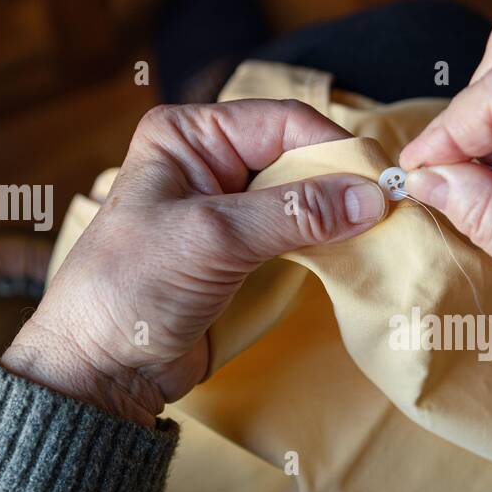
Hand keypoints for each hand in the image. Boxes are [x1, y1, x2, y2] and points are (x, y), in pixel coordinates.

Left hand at [2, 100, 386, 426]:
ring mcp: (226, 210)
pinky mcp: (240, 255)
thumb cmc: (132, 288)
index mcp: (188, 136)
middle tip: (392, 211)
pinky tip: (354, 255)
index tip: (384, 183)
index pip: (283, 122)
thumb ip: (296, 214)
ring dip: (339, 216)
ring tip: (381, 234)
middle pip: (298, 156)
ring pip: (303, 198)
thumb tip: (374, 197)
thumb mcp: (215, 238)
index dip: (336, 148)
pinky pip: (297, 237)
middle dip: (342, 183)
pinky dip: (327, 245)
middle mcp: (208, 163)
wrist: (99, 369)